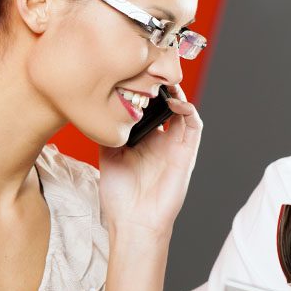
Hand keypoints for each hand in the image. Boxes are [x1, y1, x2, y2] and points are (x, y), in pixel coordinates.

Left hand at [99, 84, 202, 235]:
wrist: (134, 222)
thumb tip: (96, 110)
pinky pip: (194, 126)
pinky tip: (175, 101)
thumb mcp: (107, 157)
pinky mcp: (187, 154)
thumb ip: (108, 133)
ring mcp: (176, 146)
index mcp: (145, 140)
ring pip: (184, 110)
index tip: (134, 73)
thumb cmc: (120, 197)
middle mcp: (162, 140)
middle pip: (168, 104)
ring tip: (164, 80)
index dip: (146, 91)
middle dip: (162, 86)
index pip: (150, 108)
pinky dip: (188, 110)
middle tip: (151, 68)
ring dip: (177, 93)